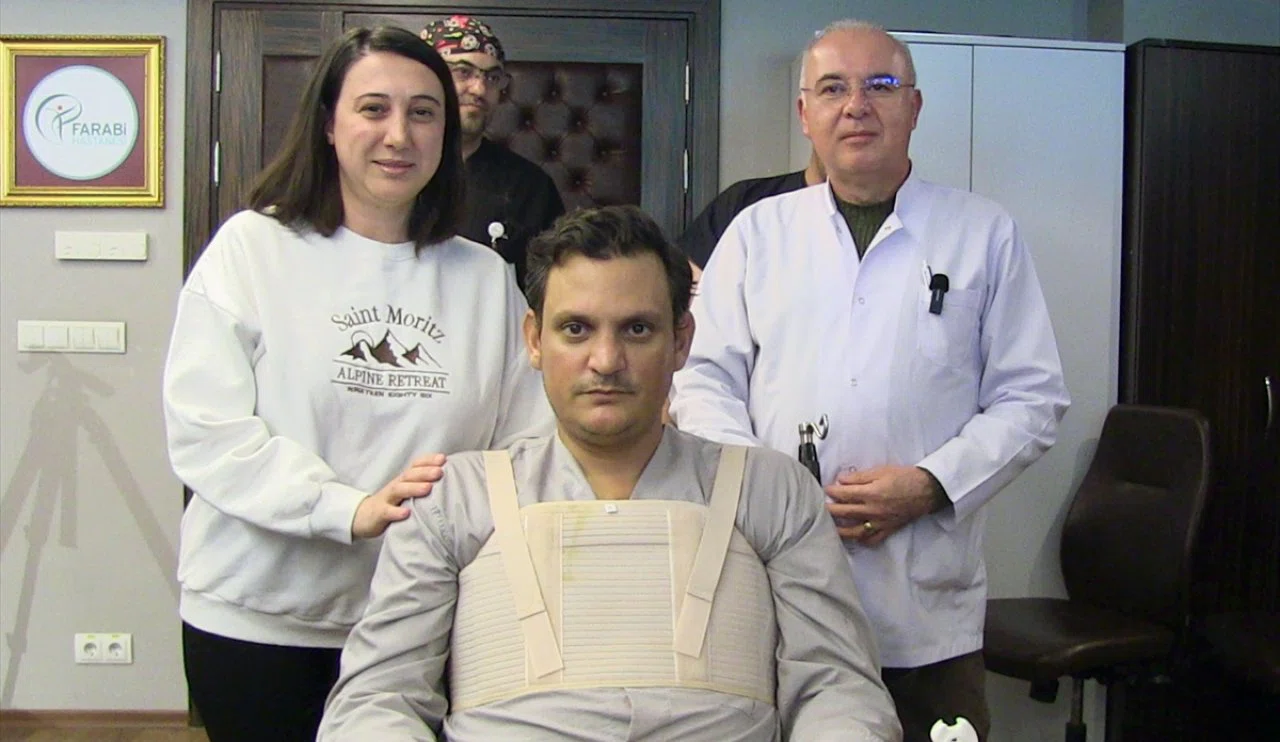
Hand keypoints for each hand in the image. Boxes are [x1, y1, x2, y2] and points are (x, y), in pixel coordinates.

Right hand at [351, 453, 445, 538]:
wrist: (364, 516)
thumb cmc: (393, 503)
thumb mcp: (407, 492)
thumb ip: (424, 485)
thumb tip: (451, 481)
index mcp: (404, 480)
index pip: (415, 465)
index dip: (428, 460)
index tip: (443, 458)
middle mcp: (396, 485)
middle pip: (409, 475)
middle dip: (425, 472)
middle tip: (440, 472)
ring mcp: (386, 499)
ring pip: (399, 490)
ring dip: (413, 488)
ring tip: (428, 488)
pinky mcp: (379, 514)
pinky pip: (387, 512)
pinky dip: (396, 512)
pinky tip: (407, 513)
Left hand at [824, 465, 938, 545]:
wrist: (927, 490)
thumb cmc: (905, 478)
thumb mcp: (881, 471)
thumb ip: (859, 477)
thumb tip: (841, 479)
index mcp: (871, 494)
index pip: (844, 494)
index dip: (832, 491)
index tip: (825, 489)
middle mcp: (873, 511)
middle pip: (845, 513)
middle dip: (830, 510)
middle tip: (820, 507)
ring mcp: (880, 522)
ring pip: (855, 531)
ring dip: (840, 530)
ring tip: (829, 527)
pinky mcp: (888, 529)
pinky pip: (873, 539)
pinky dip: (862, 540)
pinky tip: (855, 537)